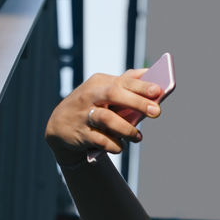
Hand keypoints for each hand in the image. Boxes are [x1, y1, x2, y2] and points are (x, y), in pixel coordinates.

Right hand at [44, 68, 164, 163]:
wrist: (61, 126)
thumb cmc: (92, 105)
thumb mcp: (104, 91)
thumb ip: (125, 83)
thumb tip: (150, 72)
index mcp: (99, 82)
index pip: (122, 81)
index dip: (141, 86)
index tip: (158, 91)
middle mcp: (89, 95)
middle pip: (113, 94)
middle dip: (137, 102)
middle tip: (157, 111)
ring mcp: (83, 114)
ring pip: (107, 118)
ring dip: (126, 129)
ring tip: (138, 137)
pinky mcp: (80, 133)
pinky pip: (101, 140)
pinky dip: (114, 145)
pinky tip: (121, 147)